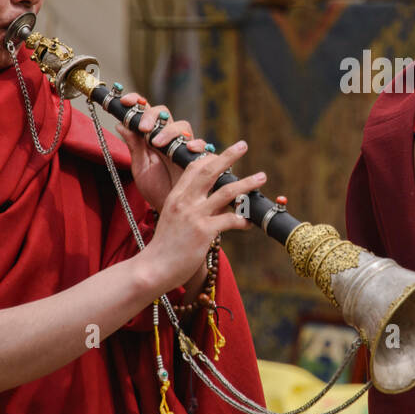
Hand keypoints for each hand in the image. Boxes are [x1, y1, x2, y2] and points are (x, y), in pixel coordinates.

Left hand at [113, 92, 208, 211]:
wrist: (173, 211)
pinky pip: (202, 146)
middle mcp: (170, 139)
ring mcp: (185, 147)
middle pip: (165, 115)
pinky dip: (196, 145)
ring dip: (169, 131)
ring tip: (157, 144)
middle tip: (144, 128)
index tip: (126, 101)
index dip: (138, 102)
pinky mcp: (201, 158)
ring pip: (182, 126)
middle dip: (153, 116)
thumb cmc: (157, 190)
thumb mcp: (140, 168)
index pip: (147, 113)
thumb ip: (134, 147)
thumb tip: (120, 124)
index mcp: (153, 138)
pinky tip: (188, 149)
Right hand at [137, 140, 265, 295]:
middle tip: (243, 145)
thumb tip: (215, 205)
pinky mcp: (204, 232)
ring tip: (261, 176)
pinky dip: (243, 220)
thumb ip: (190, 208)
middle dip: (228, 156)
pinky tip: (250, 223)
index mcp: (176, 196)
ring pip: (226, 192)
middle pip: (209, 171)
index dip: (210, 158)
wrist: (153, 268)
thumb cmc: (164, 246)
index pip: (193, 168)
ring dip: (246, 183)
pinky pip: (230, 220)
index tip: (224, 154)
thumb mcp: (172, 219)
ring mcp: (194, 216)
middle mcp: (185, 202)